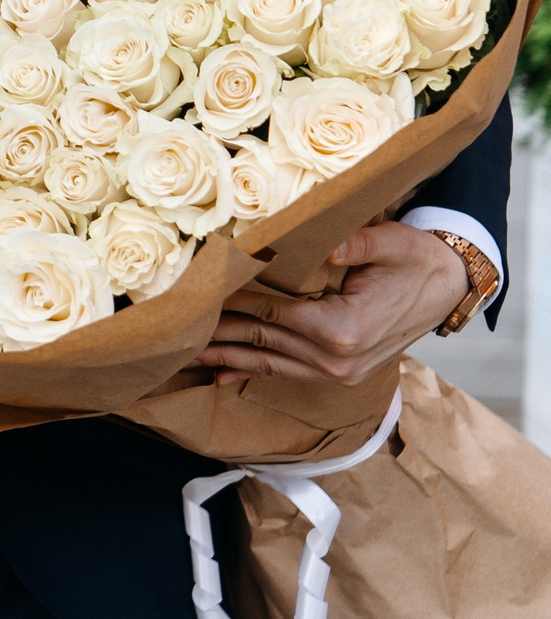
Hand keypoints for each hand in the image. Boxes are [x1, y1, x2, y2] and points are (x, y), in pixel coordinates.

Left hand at [196, 220, 471, 386]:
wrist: (450, 286)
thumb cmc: (416, 260)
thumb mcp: (392, 242)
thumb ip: (356, 243)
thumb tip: (324, 247)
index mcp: (343, 329)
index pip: (270, 312)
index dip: (230, 300)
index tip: (193, 292)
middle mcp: (337, 358)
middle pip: (261, 340)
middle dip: (214, 332)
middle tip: (169, 327)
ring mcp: (338, 371)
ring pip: (268, 361)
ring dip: (224, 356)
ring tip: (181, 354)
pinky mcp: (339, 372)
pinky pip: (286, 372)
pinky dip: (251, 371)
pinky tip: (219, 376)